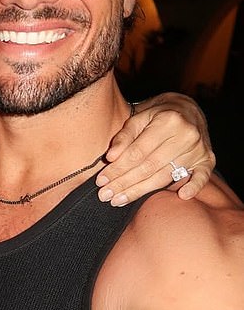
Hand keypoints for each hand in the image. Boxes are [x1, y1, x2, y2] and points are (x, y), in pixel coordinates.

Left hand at [96, 92, 214, 205]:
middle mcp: (186, 135)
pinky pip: (203, 176)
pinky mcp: (208, 159)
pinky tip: (182, 196)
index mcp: (167, 121)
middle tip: (105, 195)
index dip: (118, 168)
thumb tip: (110, 158)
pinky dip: (194, 187)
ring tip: (119, 200)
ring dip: (141, 191)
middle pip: (150, 167)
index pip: (138, 152)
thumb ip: (124, 137)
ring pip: (166, 175)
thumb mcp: (139, 117)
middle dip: (125, 183)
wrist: (187, 108)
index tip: (101, 181)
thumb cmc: (157, 115)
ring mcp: (199, 148)